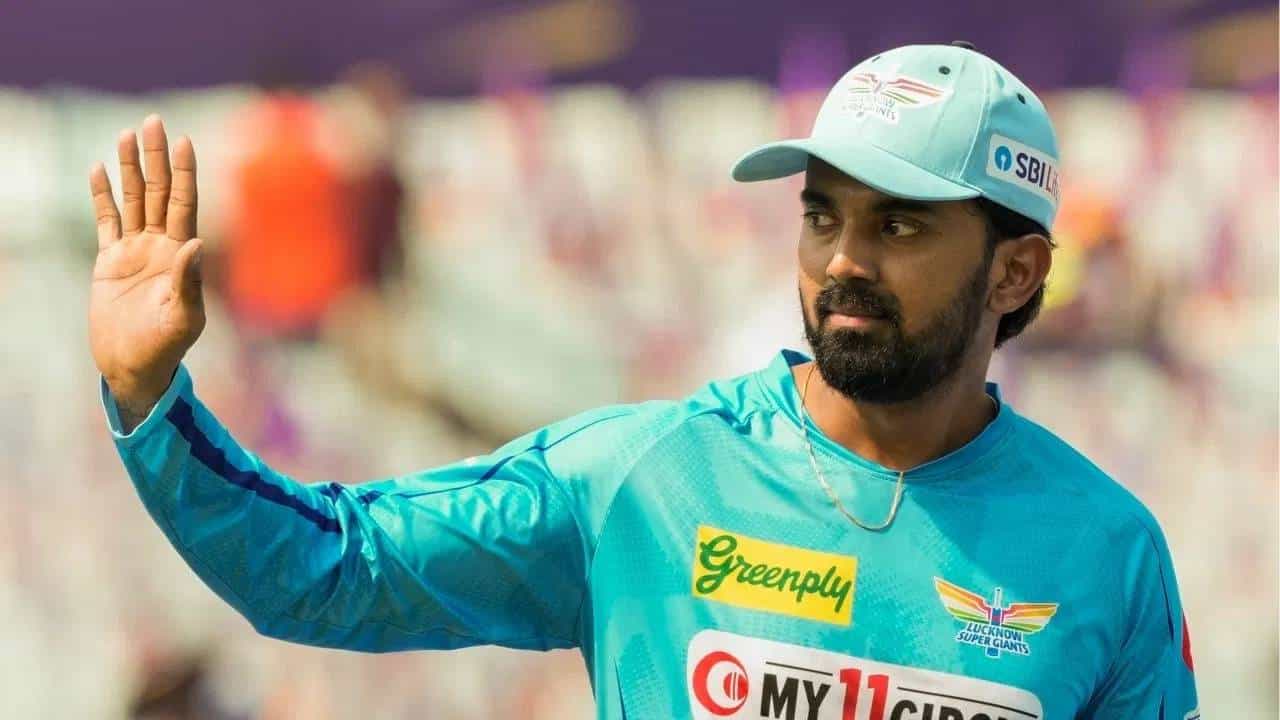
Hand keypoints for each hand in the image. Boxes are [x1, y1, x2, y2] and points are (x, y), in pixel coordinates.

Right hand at [89, 115, 204, 419]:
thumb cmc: (165, 347)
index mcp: (182, 255)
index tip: (184, 142)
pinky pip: (105, 221)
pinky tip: (99, 170)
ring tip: (127, 134)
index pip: (185, 204)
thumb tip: (196, 242)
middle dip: (156, 157)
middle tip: (153, 121)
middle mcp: (160, 246)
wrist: (134, 366)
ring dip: (130, 168)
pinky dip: (102, 196)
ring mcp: (134, 251)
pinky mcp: (109, 261)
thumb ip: (188, 280)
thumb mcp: (183, 316)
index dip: (184, 173)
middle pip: (159, 192)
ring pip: (133, 200)